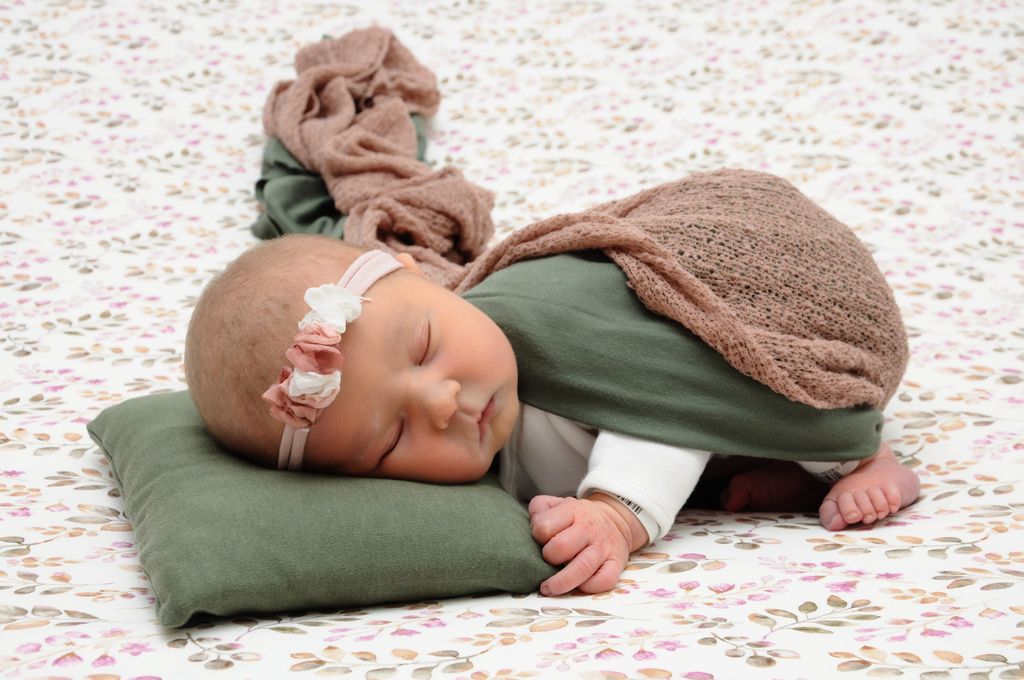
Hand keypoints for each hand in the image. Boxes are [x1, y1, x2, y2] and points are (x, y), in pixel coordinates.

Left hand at [528, 493, 647, 595]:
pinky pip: (604, 581)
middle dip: (548, 558)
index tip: (540, 541)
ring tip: (548, 588)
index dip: (537, 536)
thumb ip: (540, 508)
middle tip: (547, 562)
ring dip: (561, 583)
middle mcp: (589, 529)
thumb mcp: (559, 504)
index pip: (545, 526)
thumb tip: (533, 523)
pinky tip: (578, 587)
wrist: (616, 519)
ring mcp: (603, 547)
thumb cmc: (579, 517)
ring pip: (581, 568)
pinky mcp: (616, 563)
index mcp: (572, 511)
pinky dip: (589, 588)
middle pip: (561, 547)